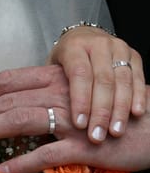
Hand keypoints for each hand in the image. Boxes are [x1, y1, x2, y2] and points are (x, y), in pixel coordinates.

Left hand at [0, 75, 149, 172]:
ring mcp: (73, 120)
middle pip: (9, 100)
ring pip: (21, 120)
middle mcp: (62, 94)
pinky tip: (4, 172)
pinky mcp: (84, 146)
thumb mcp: (78, 99)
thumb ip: (50, 101)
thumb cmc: (113, 112)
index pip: (10, 81)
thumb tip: (19, 112)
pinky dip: (23, 163)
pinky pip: (47, 154)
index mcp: (59, 80)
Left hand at [48, 26, 145, 142]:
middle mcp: (97, 45)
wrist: (87, 37)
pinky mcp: (133, 56)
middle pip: (102, 80)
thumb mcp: (52, 69)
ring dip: (119, 108)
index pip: (79, 74)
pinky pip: (137, 77)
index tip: (79, 124)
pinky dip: (138, 96)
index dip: (80, 100)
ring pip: (122, 80)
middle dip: (100, 111)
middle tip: (97, 135)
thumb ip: (48, 88)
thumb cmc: (66, 62)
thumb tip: (33, 118)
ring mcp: (117, 49)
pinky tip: (136, 114)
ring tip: (116, 131)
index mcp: (74, 47)